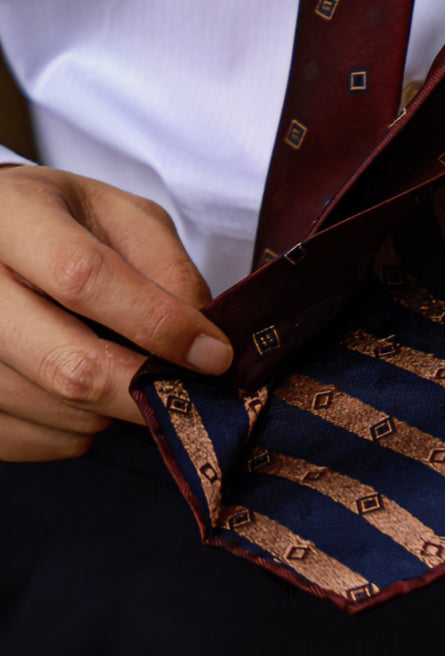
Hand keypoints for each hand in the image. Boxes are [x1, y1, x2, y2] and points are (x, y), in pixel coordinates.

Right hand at [0, 166, 230, 462]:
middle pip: (65, 365)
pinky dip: (68, 432)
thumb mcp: (120, 215)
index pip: (81, 278)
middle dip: (143, 388)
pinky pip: (24, 440)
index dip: (156, 323)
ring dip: (109, 408)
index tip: (213, 353)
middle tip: (183, 388)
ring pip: (52, 410)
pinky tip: (76, 397)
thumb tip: (201, 339)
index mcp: (11, 217)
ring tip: (121, 373)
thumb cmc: (60, 223)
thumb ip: (165, 265)